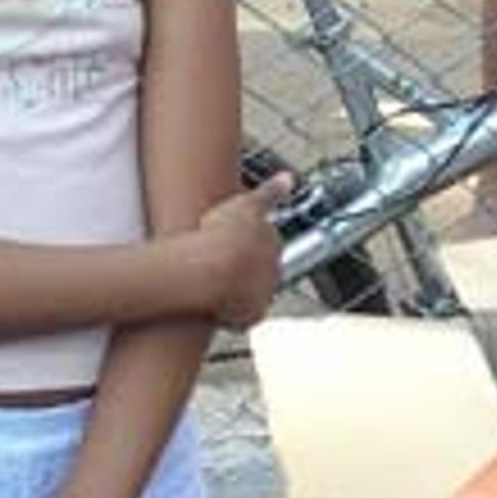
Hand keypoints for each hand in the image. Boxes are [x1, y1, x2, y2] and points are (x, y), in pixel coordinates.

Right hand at [186, 175, 291, 328]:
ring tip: (211, 283)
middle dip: (244, 268)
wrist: (208, 269)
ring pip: (250, 294)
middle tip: (218, 263)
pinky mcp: (249, 318)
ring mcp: (264, 297)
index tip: (230, 242)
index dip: (246, 243)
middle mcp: (275, 272)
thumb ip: (270, 192)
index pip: (266, 244)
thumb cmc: (222, 235)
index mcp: (274, 244)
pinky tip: (212, 305)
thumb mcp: (246, 202)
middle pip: (260, 271)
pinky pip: (239, 317)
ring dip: (236, 291)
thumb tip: (288, 178)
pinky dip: (228, 314)